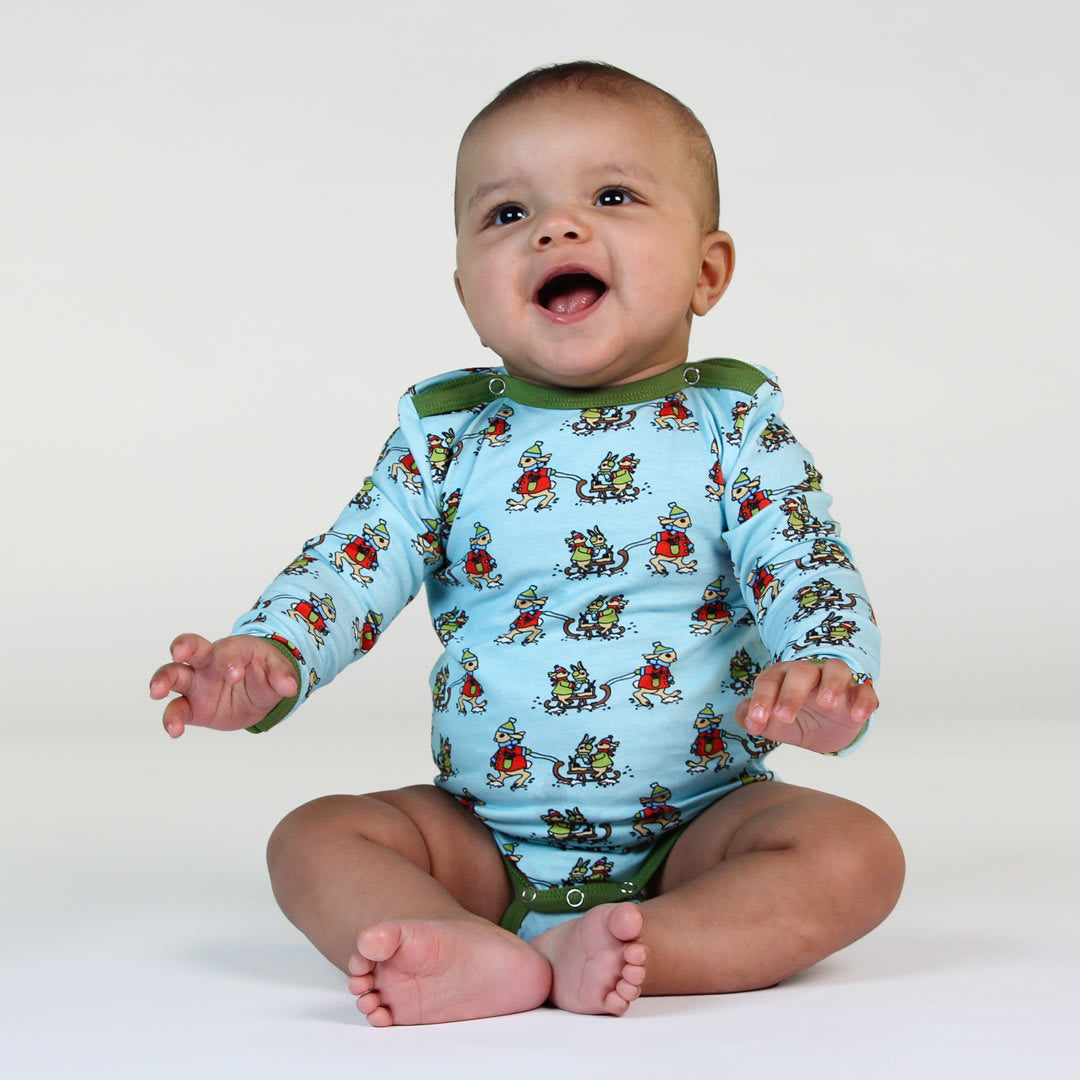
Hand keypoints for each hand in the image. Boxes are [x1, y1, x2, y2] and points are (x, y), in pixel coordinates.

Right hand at [149, 633, 297, 737]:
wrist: (259, 692)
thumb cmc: (266, 671)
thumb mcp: (279, 671)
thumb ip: (283, 676)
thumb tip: (291, 687)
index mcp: (232, 650)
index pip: (226, 649)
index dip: (228, 661)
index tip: (236, 676)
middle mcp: (209, 663)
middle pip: (190, 647)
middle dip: (182, 646)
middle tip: (178, 653)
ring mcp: (197, 683)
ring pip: (172, 675)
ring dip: (161, 680)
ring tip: (156, 692)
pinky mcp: (192, 707)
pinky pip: (177, 710)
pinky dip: (172, 719)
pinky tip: (174, 731)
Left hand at [734, 658, 877, 754]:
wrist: (825, 730)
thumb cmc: (794, 717)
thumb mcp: (771, 721)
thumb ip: (751, 716)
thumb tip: (748, 719)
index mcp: (784, 676)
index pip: (771, 679)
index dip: (762, 698)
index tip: (758, 719)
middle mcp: (810, 674)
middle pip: (801, 671)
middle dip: (791, 693)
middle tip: (784, 717)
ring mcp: (837, 683)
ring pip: (837, 669)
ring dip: (831, 684)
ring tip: (825, 704)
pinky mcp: (858, 696)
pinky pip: (865, 692)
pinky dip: (863, 701)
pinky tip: (857, 716)